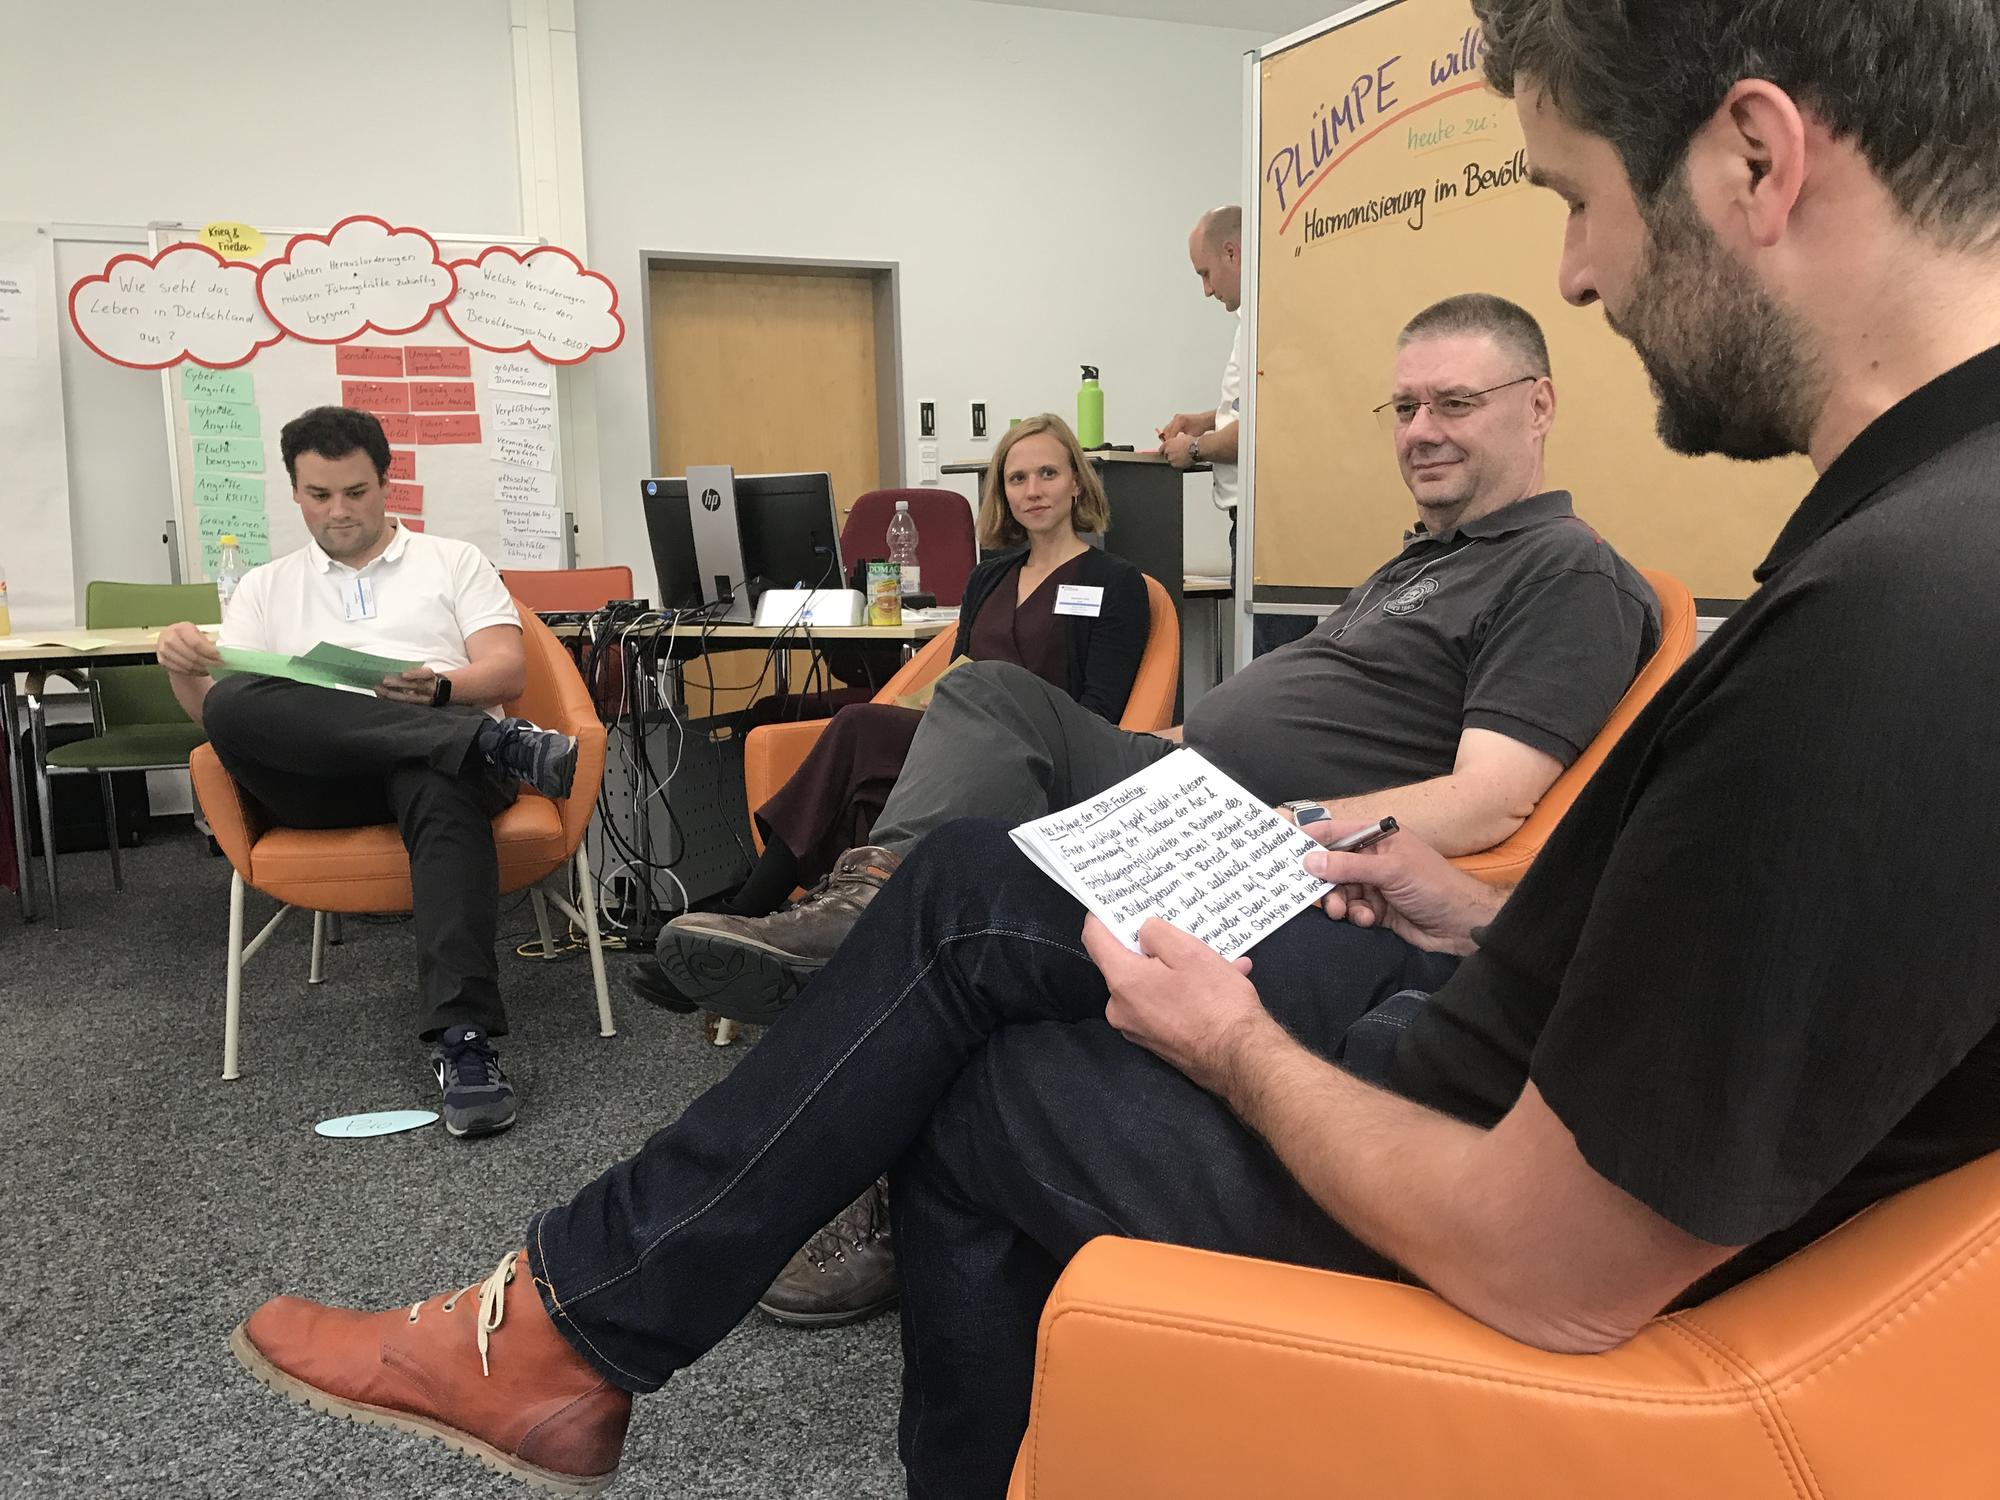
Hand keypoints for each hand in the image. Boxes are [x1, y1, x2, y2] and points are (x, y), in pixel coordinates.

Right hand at [155, 621, 221, 677]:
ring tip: (212, 669)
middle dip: (208, 663)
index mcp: (181, 628)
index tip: (220, 658)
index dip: (210, 652)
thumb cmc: (190, 637)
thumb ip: (208, 642)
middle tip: (219, 666)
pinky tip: (201, 671)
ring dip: (202, 669)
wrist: (174, 640)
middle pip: (192, 655)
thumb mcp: (199, 634)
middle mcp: (169, 637)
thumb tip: (224, 652)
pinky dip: (193, 672)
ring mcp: (163, 649)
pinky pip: (180, 670)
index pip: (196, 643)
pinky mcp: (162, 660)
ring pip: (186, 665)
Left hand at [377, 665, 439, 705]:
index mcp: (430, 676)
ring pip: (408, 697)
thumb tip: (391, 667)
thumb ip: (412, 671)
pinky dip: (392, 700)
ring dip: (392, 693)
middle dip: (398, 684)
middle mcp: (429, 688)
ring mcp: (425, 699)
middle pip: (414, 686)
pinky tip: (382, 696)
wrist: (437, 691)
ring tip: (379, 689)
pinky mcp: (419, 706)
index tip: (404, 674)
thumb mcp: (422, 672)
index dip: (415, 674)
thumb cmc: (425, 678)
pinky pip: (404, 704)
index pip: (425, 674)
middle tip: (384, 680)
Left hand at [1082, 914, 1268, 1094]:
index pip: (1094, 938)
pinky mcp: (1155, 1041)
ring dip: (1177, 971)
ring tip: (1217, 964)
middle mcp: (1120, 1007)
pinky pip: (1163, 1005)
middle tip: (1183, 937)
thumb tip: (1142, 933)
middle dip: (1153, 948)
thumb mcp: (1188, 951)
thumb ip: (1155, 932)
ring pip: (1150, 984)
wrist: (1240, 1057)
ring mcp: (1136, 1028)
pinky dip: (1184, 993)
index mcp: (1123, 980)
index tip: (1117, 904)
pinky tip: (1219, 985)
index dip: (1103, 916)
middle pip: (1125, 962)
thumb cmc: (1216, 1003)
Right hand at [1157, 411, 1212, 442]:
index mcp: (1180, 420)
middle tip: (1168, 447)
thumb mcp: (1191, 436)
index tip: (1169, 448)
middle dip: (1167, 439)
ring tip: (1170, 444)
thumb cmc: (1199, 426)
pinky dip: (1170, 433)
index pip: (1171, 433)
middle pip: (1167, 430)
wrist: (1203, 421)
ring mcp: (1176, 418)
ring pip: (1167, 429)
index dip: (1170, 442)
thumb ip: (1182, 441)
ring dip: (1168, 436)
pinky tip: (1172, 440)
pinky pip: (1170, 427)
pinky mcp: (1176, 419)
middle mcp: (1177, 418)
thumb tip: (1177, 447)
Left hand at [1163, 432, 1197, 469]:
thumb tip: (1175, 443)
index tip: (1167, 451)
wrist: (1196, 449)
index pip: (1161, 449)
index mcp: (1168, 443)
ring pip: (1171, 461)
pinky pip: (1175, 465)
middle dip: (1171, 455)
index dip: (1165, 450)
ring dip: (1175, 460)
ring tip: (1182, 457)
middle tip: (1178, 454)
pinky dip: (1178, 464)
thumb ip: (1174, 441)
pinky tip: (1184, 460)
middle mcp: (1167, 451)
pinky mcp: (1175, 465)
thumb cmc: (1191, 443)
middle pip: (1166, 455)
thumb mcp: (1181, 437)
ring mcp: (1171, 459)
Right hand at [1302, 822, 1498, 955]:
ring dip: (1340, 902)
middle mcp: (1373, 857)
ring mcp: (1374, 883)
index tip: (1285, 852)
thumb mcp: (1390, 871)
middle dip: (1324, 881)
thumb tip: (1309, 861)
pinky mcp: (1377, 908)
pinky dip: (1355, 916)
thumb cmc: (1433, 886)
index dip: (1310, 839)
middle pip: (1332, 865)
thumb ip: (1348, 866)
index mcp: (1378, 837)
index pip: (1335, 831)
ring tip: (1345, 912)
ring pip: (1339, 890)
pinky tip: (1368, 920)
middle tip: (1317, 895)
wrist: (1462, 924)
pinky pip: (1352, 909)